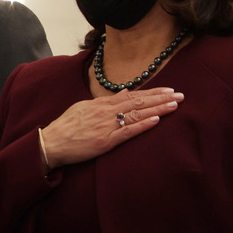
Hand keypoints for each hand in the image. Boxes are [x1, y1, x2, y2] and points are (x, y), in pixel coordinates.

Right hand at [41, 87, 183, 169]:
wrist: (51, 142)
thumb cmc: (66, 126)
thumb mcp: (83, 107)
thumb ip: (104, 101)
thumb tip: (123, 93)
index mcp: (101, 103)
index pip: (132, 95)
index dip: (152, 92)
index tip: (169, 89)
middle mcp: (106, 112)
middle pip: (138, 102)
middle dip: (161, 98)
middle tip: (180, 95)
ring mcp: (106, 126)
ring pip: (136, 114)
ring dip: (157, 109)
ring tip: (174, 105)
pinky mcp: (105, 141)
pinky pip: (127, 132)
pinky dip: (142, 125)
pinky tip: (156, 121)